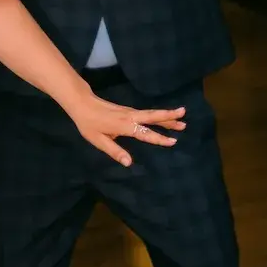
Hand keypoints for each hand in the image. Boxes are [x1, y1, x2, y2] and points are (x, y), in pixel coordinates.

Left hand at [69, 96, 185, 167]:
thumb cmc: (89, 124)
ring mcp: (131, 112)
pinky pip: (147, 113)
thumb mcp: (98, 140)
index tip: (173, 141)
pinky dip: (159, 115)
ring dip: (167, 116)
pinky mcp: (129, 110)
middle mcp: (131, 117)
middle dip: (169, 117)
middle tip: (184, 118)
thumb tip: (129, 163)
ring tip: (182, 118)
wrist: (82, 103)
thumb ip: (114, 151)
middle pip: (153, 117)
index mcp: (124, 126)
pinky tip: (164, 117)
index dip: (159, 138)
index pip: (145, 133)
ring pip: (152, 114)